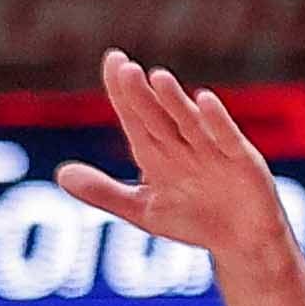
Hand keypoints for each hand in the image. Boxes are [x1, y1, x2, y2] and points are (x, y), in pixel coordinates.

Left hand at [56, 51, 301, 271]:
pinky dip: (216, 121)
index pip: (134, 116)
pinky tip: (203, 101)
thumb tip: (60, 175)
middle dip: (140, 95)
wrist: (244, 245)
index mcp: (156, 152)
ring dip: (174, 102)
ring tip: (157, 78)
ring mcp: (213, 151)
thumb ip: (105, 192)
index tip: (113, 60)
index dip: (121, 91)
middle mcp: (183, 145)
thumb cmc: (195, 222)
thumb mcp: (144, 211)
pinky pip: (226, 138)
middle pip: (156, 117)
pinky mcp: (243, 161)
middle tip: (125, 68)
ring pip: (188, 123)